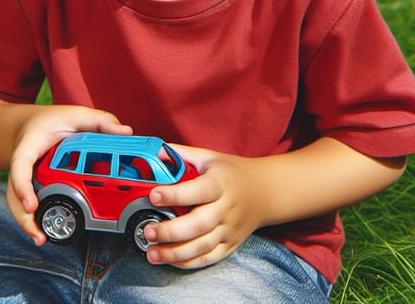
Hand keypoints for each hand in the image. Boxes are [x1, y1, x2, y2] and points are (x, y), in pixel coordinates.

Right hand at [5, 105, 131, 244]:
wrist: (31, 124)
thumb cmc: (53, 121)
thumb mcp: (76, 115)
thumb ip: (100, 121)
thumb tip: (125, 131)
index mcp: (30, 145)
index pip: (21, 166)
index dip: (23, 187)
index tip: (31, 206)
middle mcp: (23, 165)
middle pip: (14, 193)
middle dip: (24, 217)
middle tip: (38, 235)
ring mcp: (25, 178)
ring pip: (18, 203)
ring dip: (27, 223)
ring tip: (41, 239)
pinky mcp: (31, 187)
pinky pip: (29, 203)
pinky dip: (34, 219)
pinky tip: (43, 233)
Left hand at [143, 145, 266, 269]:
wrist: (265, 192)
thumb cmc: (232, 173)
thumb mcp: (209, 157)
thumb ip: (181, 154)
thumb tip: (154, 152)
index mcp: (220, 183)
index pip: (198, 191)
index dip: (175, 195)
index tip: (153, 195)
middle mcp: (226, 208)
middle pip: (199, 224)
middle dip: (171, 231)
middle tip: (148, 231)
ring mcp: (229, 229)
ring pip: (202, 246)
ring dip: (175, 253)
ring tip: (152, 252)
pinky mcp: (230, 245)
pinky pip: (209, 258)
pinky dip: (188, 262)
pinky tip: (169, 260)